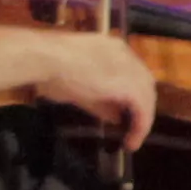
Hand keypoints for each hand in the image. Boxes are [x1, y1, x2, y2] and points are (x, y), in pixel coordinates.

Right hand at [0, 23, 157, 153]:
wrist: (43, 58)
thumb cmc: (49, 68)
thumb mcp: (76, 87)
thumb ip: (99, 101)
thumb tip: (115, 117)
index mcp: (111, 48)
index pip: (131, 71)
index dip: (131, 91)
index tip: (125, 110)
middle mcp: (124, 54)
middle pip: (144, 82)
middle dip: (141, 104)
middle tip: (134, 125)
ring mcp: (129, 68)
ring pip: (147, 95)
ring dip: (143, 118)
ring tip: (133, 138)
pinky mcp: (128, 84)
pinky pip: (143, 109)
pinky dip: (141, 126)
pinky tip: (131, 141)